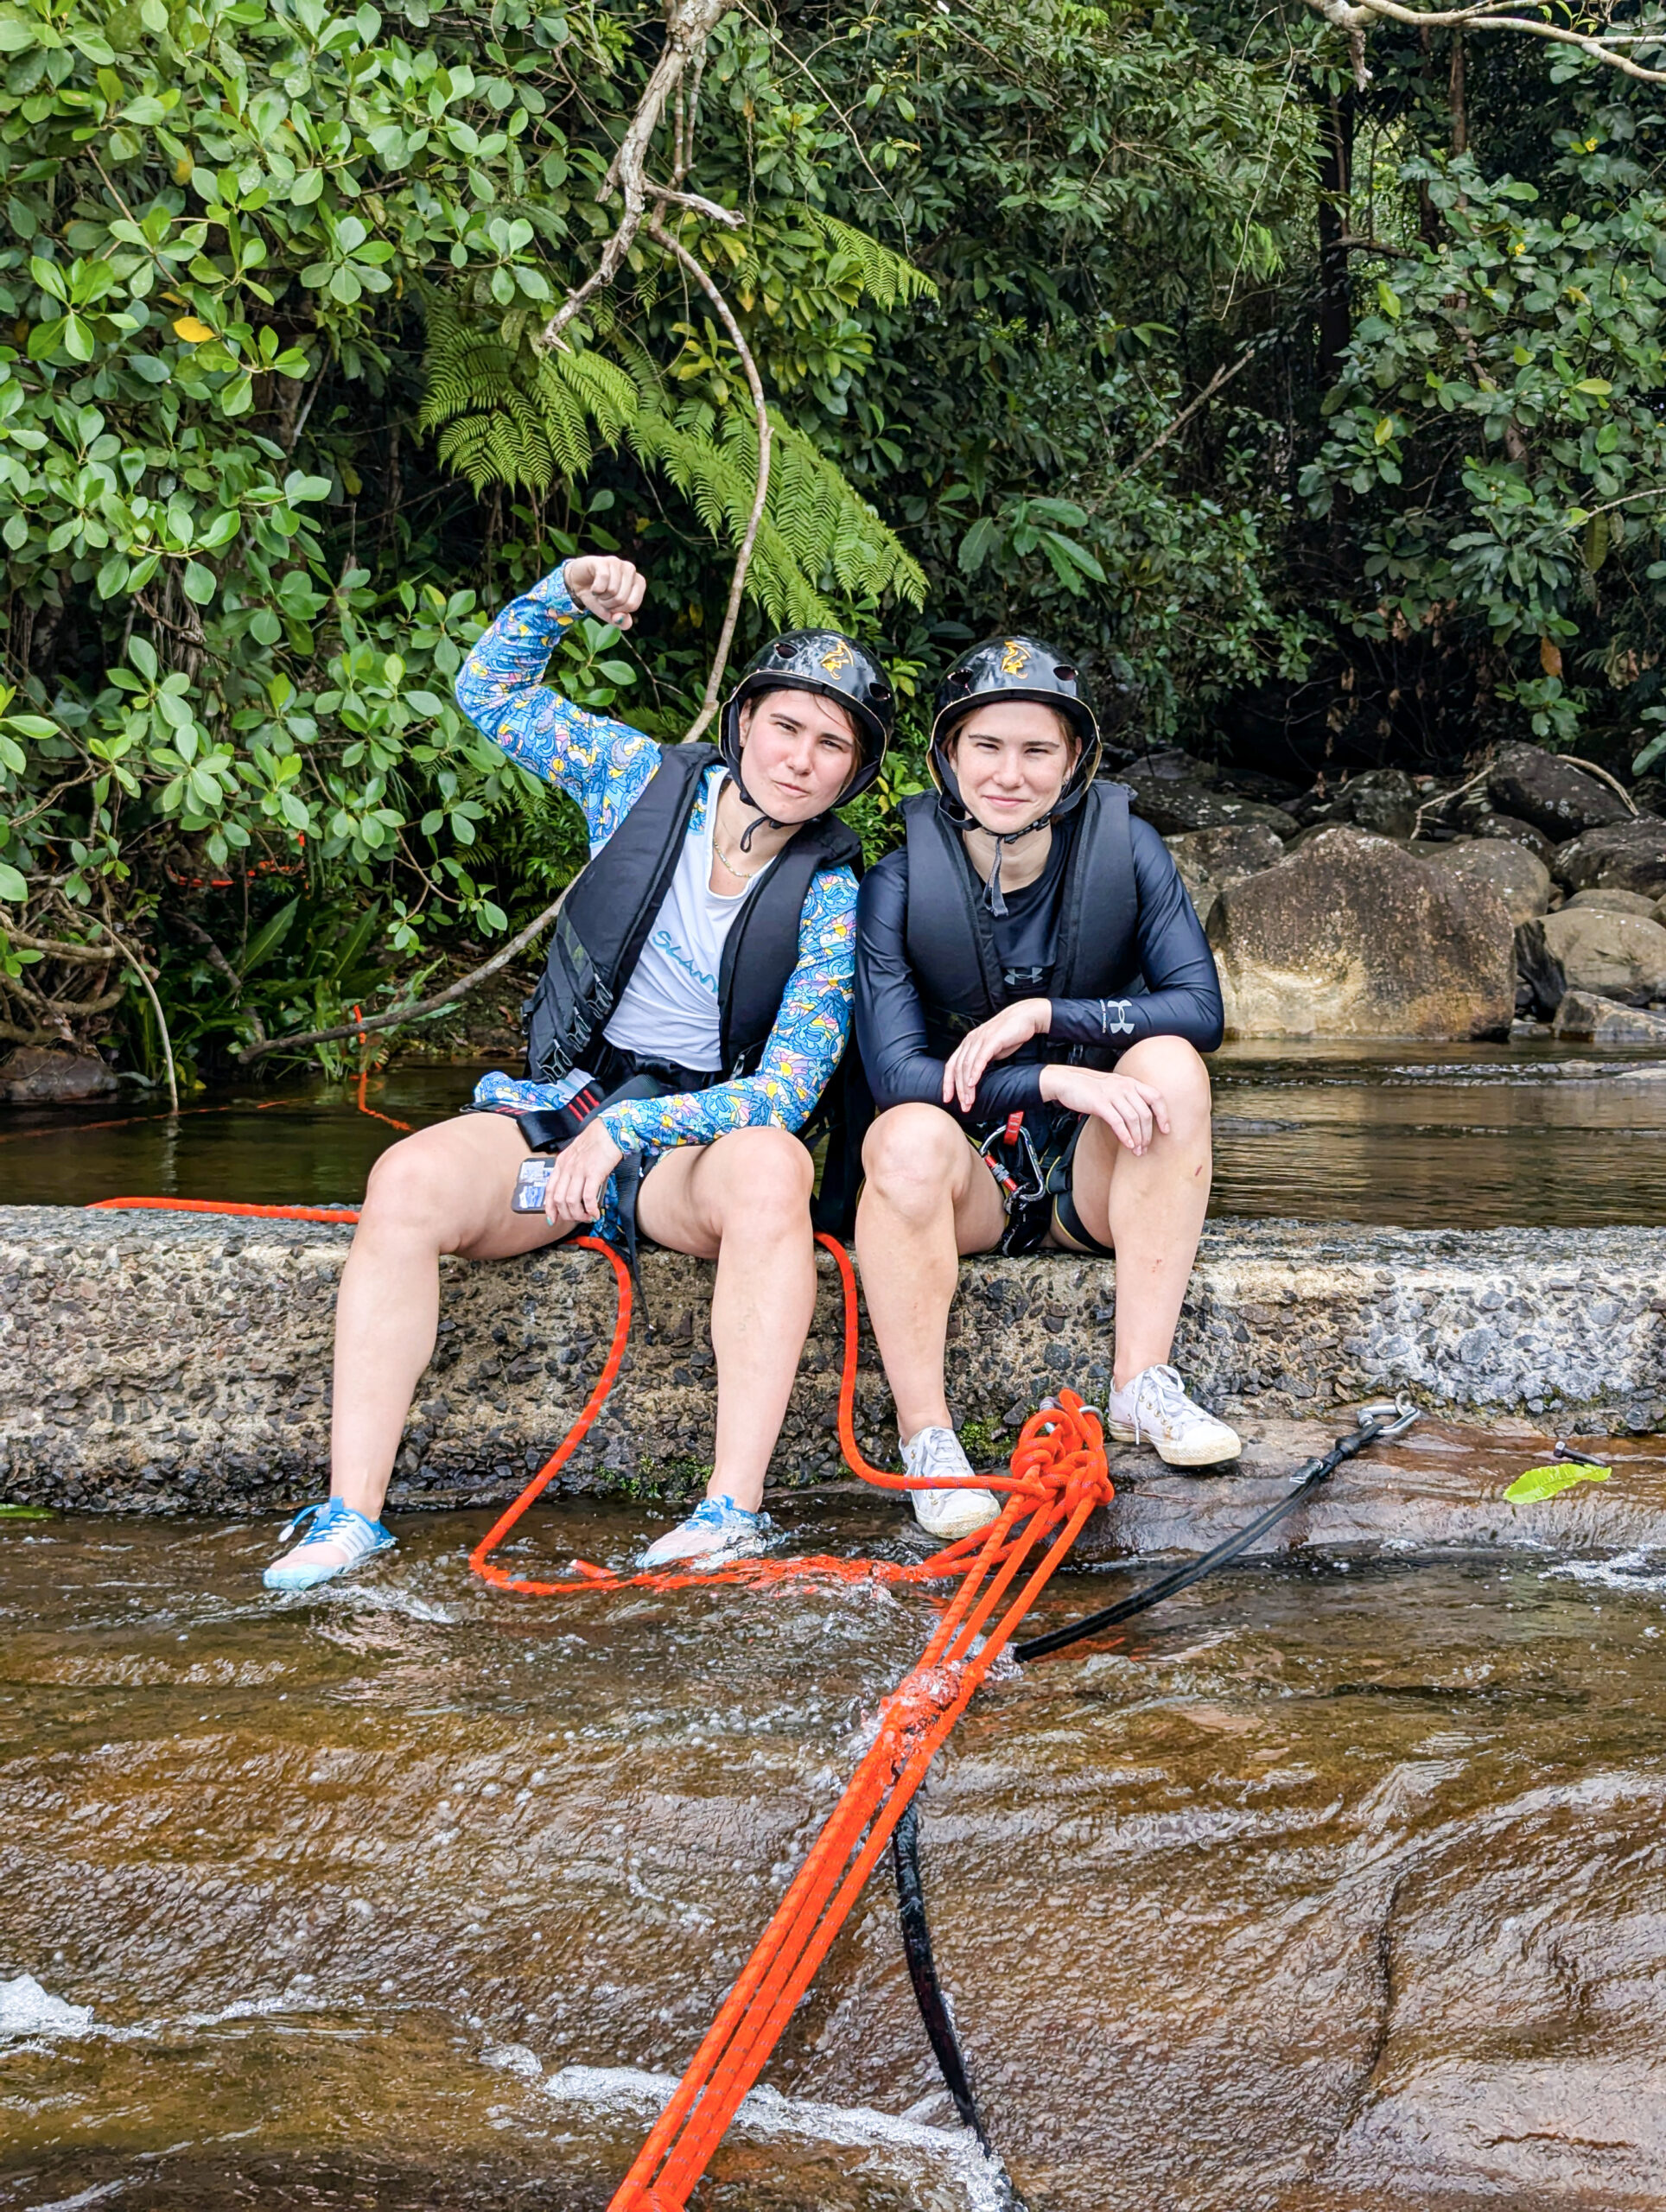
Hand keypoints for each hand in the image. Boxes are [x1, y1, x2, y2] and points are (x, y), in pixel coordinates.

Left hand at [542, 1118, 625, 1224]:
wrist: (610, 1130)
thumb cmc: (597, 1141)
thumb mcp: (576, 1154)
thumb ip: (571, 1169)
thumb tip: (572, 1188)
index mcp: (561, 1163)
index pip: (549, 1190)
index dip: (549, 1207)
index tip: (553, 1218)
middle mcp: (567, 1168)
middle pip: (559, 1199)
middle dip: (566, 1215)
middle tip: (576, 1219)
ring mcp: (579, 1171)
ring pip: (571, 1201)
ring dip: (578, 1214)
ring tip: (587, 1217)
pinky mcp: (594, 1173)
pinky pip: (588, 1197)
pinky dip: (591, 1209)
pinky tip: (595, 1213)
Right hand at [563, 554, 645, 630]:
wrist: (578, 584)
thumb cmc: (598, 597)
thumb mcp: (609, 613)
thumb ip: (620, 621)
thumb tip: (621, 619)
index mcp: (639, 583)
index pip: (632, 605)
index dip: (618, 611)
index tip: (612, 605)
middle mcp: (631, 570)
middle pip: (622, 599)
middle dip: (608, 604)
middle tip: (602, 597)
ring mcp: (617, 563)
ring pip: (612, 590)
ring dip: (601, 597)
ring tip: (598, 591)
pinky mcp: (603, 561)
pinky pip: (603, 579)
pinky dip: (595, 589)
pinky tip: (593, 586)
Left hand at [941, 999, 1050, 1113]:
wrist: (1025, 1017)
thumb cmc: (1009, 1034)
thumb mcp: (991, 1049)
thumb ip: (982, 1061)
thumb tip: (976, 1077)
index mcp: (968, 1043)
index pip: (951, 1065)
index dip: (948, 1083)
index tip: (948, 1098)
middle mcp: (971, 1040)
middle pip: (957, 1068)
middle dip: (958, 1089)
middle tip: (963, 1106)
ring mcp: (980, 1039)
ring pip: (966, 1065)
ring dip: (966, 1086)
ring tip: (969, 1100)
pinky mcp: (992, 1040)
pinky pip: (980, 1058)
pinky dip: (975, 1072)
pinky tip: (973, 1084)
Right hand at [1040, 1063, 1170, 1156]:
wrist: (1066, 1081)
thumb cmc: (1089, 1088)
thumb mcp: (1113, 1088)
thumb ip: (1126, 1098)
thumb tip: (1139, 1119)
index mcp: (1130, 1083)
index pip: (1156, 1097)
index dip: (1163, 1115)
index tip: (1166, 1130)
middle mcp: (1124, 1087)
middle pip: (1145, 1113)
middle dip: (1148, 1134)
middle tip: (1146, 1148)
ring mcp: (1112, 1094)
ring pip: (1133, 1119)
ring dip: (1138, 1137)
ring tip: (1137, 1150)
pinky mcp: (1100, 1103)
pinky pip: (1117, 1122)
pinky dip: (1125, 1135)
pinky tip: (1128, 1144)